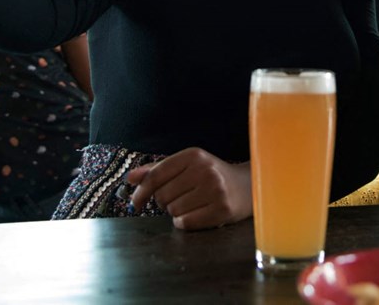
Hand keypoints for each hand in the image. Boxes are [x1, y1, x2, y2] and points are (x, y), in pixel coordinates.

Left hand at [127, 148, 251, 230]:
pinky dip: (185, 222)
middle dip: (165, 201)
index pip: (156, 175)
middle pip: (162, 196)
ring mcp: (215, 190)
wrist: (248, 186)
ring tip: (192, 204)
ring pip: (173, 211)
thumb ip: (158, 170)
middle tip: (180, 198)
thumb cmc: (212, 175)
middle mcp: (204, 170)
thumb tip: (130, 178)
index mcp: (193, 155)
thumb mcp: (187, 165)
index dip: (141, 191)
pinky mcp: (222, 210)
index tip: (135, 202)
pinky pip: (186, 223)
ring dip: (177, 212)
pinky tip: (196, 214)